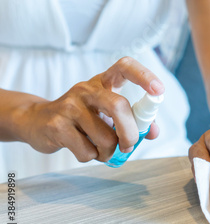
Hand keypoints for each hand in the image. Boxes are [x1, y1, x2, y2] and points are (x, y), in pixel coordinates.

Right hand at [14, 57, 163, 162]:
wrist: (36, 121)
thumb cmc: (81, 118)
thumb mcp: (106, 113)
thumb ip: (133, 120)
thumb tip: (153, 132)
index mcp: (103, 82)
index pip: (125, 67)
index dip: (145, 76)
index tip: (159, 90)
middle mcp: (86, 89)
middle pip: (118, 106)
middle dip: (130, 132)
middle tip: (129, 145)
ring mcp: (69, 106)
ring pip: (105, 137)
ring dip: (109, 151)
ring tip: (101, 148)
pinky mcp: (57, 125)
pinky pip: (87, 151)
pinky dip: (92, 157)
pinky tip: (83, 148)